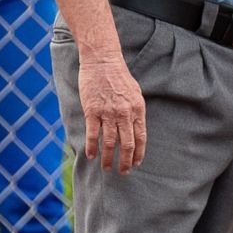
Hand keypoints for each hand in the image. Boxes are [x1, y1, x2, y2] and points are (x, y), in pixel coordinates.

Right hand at [79, 55, 146, 172]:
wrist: (102, 60)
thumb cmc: (118, 76)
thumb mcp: (135, 92)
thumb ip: (135, 111)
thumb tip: (136, 127)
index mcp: (137, 109)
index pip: (141, 137)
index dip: (139, 153)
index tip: (136, 163)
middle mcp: (125, 113)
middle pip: (127, 144)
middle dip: (126, 161)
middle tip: (123, 172)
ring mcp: (108, 113)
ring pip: (110, 142)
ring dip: (109, 158)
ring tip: (107, 168)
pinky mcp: (92, 111)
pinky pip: (93, 134)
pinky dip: (92, 147)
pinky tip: (91, 156)